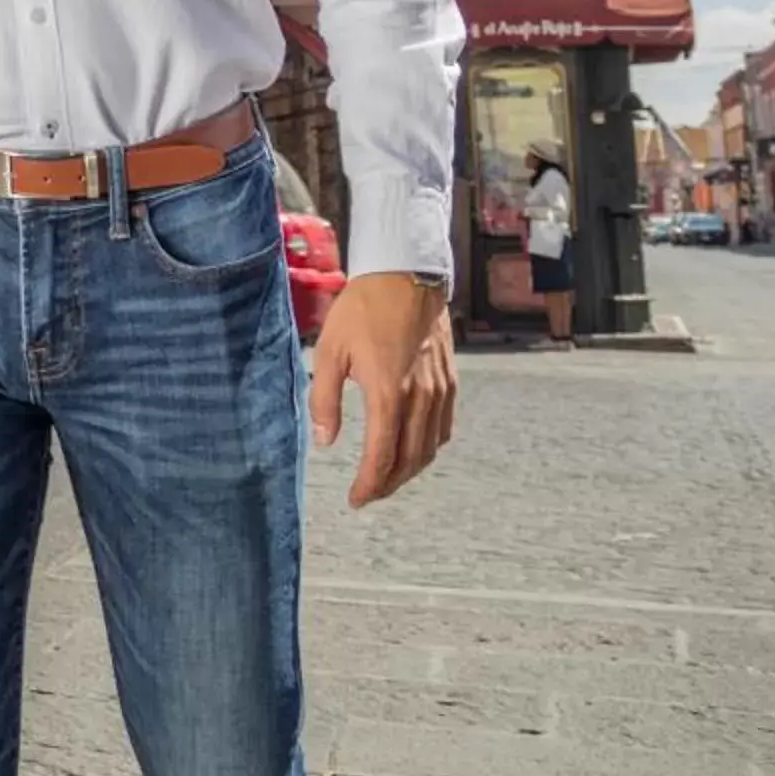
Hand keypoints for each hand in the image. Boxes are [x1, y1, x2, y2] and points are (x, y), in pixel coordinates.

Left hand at [310, 272, 456, 507]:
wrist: (404, 275)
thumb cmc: (362, 309)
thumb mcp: (330, 351)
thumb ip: (325, 400)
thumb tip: (325, 441)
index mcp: (388, 393)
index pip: (381, 456)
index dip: (369, 485)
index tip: (355, 500)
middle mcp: (420, 398)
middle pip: (409, 460)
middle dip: (388, 484)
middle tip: (367, 494)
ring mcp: (440, 391)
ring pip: (429, 448)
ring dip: (408, 470)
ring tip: (386, 477)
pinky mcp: (449, 382)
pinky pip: (443, 429)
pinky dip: (428, 448)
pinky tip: (411, 449)